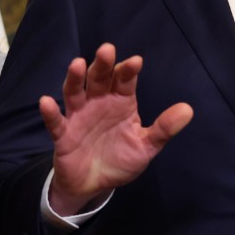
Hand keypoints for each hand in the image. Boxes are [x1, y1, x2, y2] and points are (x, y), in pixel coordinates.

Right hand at [39, 43, 192, 215]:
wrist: (95, 184)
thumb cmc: (120, 158)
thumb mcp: (145, 146)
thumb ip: (163, 128)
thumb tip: (188, 109)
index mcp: (121, 102)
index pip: (124, 81)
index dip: (128, 70)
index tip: (135, 62)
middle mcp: (98, 102)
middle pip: (98, 79)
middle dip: (102, 64)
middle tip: (106, 50)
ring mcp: (78, 116)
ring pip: (75, 92)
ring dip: (75, 78)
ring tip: (78, 64)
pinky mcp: (63, 134)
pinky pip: (55, 121)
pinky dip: (50, 112)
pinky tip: (46, 102)